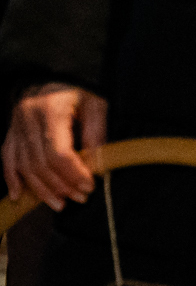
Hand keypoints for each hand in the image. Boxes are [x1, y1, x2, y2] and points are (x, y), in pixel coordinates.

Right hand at [3, 85, 105, 208]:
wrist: (45, 82)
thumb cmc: (75, 94)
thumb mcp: (95, 104)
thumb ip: (96, 131)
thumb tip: (97, 162)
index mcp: (51, 110)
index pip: (58, 151)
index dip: (73, 173)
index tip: (89, 186)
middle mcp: (28, 119)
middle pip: (40, 162)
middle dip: (61, 185)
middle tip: (79, 197)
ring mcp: (15, 128)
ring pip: (24, 166)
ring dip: (42, 189)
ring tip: (60, 203)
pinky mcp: (9, 136)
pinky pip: (7, 161)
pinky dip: (12, 180)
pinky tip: (19, 196)